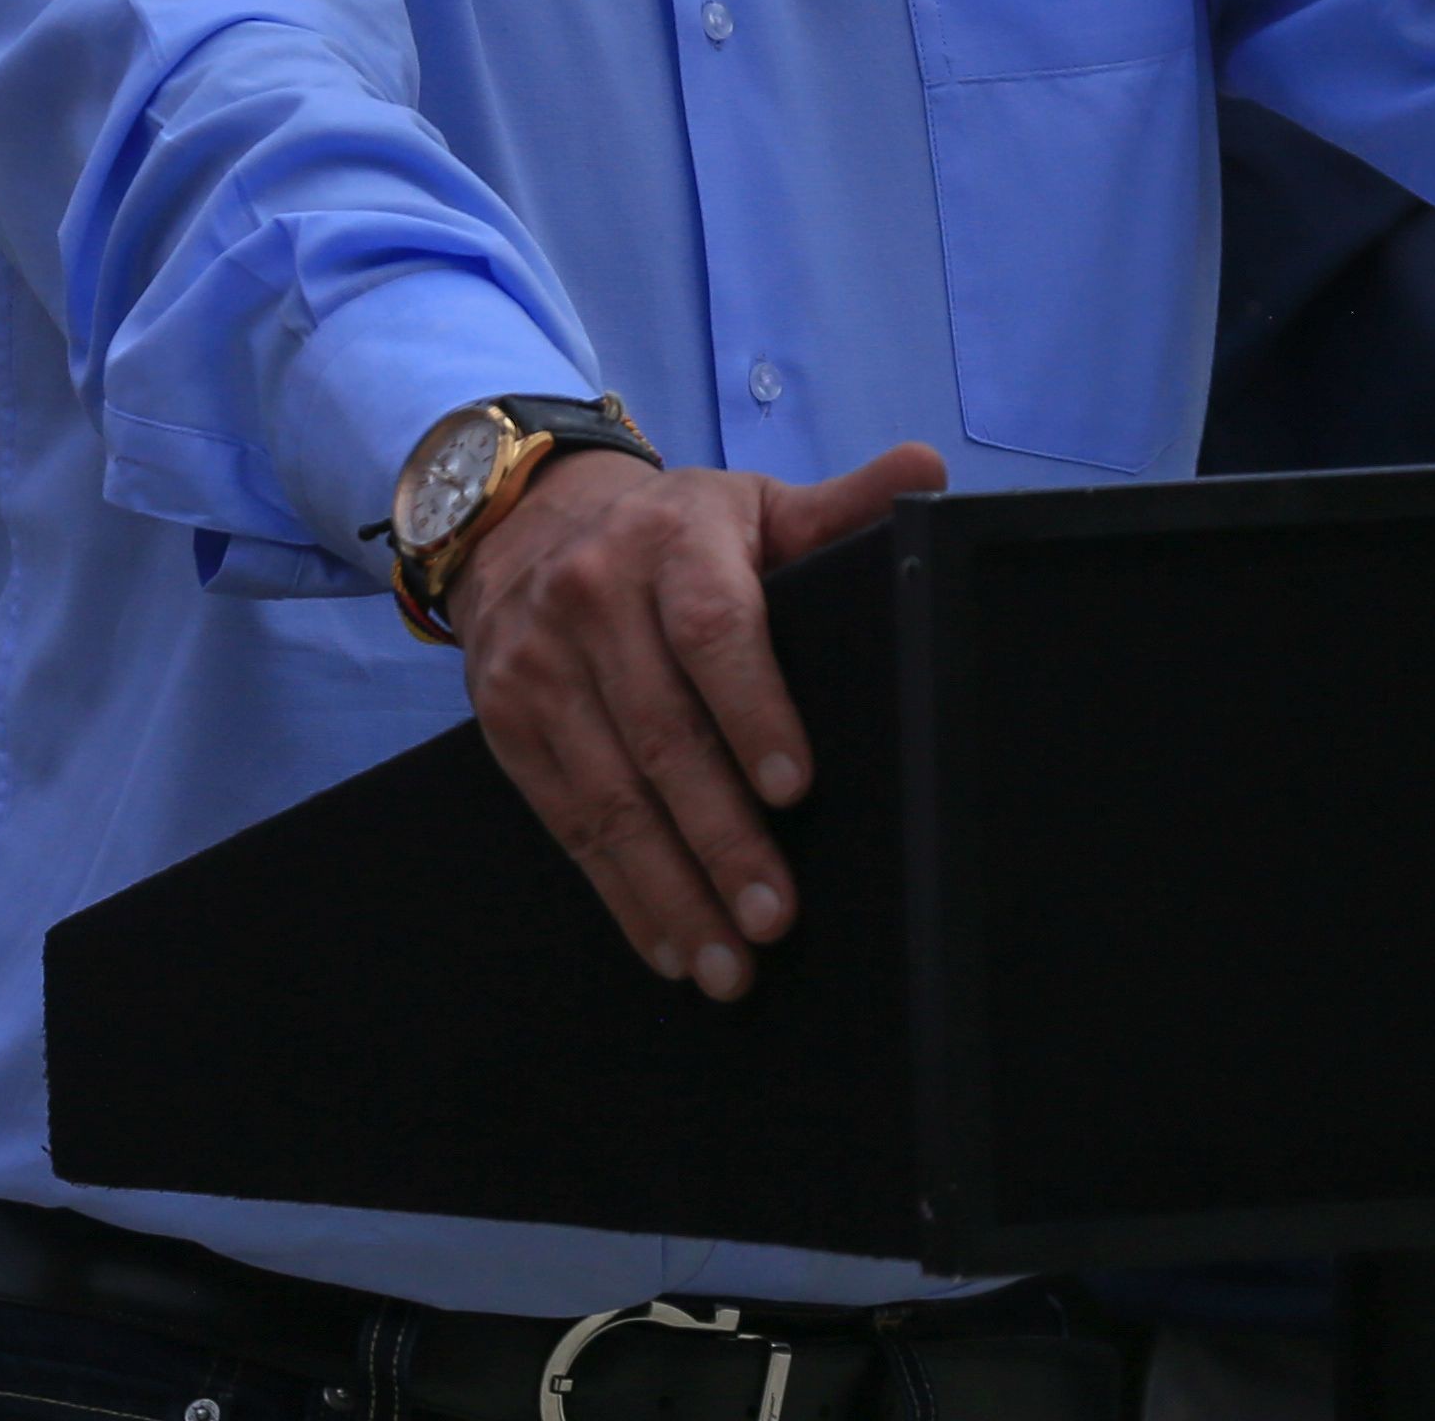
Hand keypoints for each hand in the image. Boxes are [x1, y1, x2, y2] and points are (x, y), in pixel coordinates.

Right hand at [448, 439, 946, 999]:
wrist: (522, 521)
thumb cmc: (671, 533)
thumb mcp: (751, 505)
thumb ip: (840, 506)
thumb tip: (928, 471)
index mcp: (671, 540)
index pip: (715, 629)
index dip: (755, 710)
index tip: (796, 788)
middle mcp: (593, 598)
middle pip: (664, 733)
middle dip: (722, 836)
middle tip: (775, 915)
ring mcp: (540, 665)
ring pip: (611, 794)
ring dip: (672, 889)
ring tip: (729, 963)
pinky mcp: (505, 722)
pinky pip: (566, 821)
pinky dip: (620, 892)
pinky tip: (668, 944)